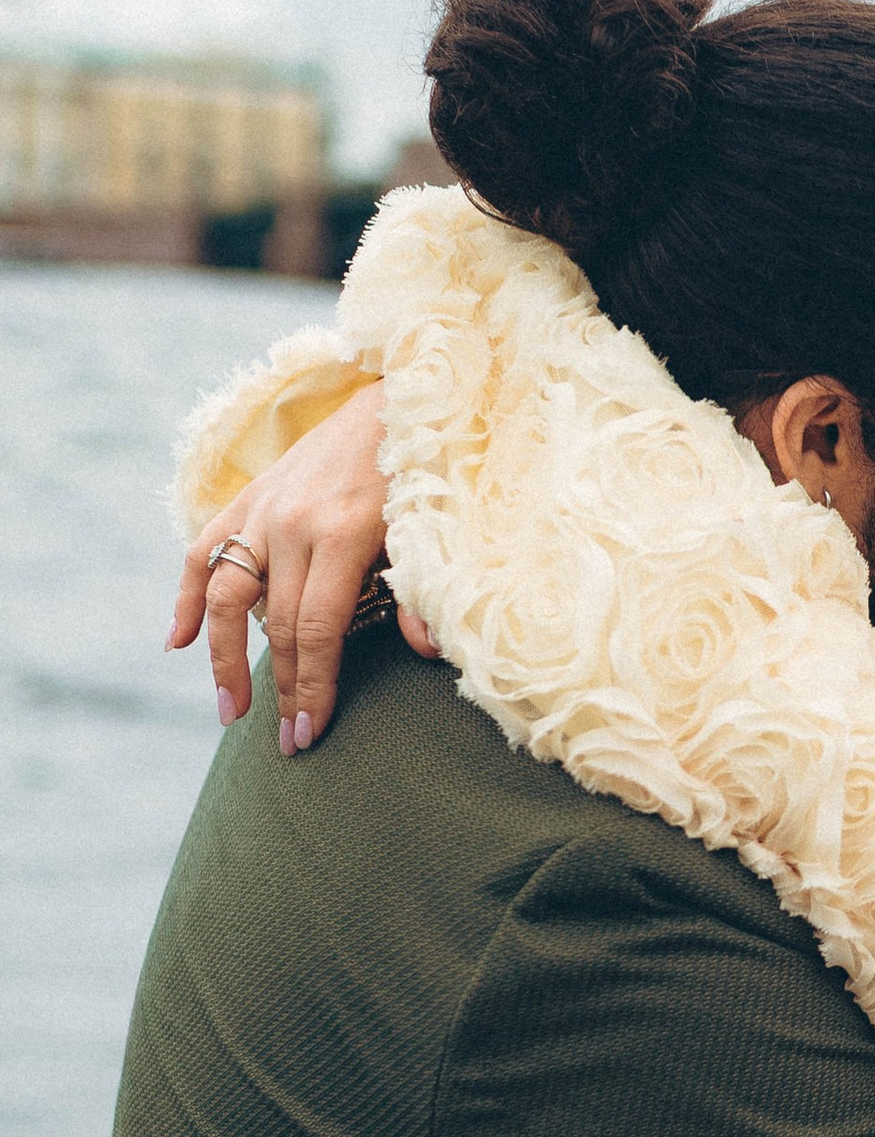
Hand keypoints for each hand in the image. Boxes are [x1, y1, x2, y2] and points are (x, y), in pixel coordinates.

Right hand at [169, 384, 428, 750]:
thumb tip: (427, 652)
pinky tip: (178, 642)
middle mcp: (294, 524)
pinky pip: (204, 550)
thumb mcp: (434, 528)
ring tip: (228, 710)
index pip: (316, 630)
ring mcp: (264, 509)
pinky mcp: (249, 496)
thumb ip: (424, 591)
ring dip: (222, 658)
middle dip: (280, 688)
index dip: (310, 686)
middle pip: (275, 625)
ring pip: (226, 594)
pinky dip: (187, 596)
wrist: (398, 394)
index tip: (308, 733)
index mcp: (344, 535)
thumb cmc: (425, 468)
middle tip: (283, 742)